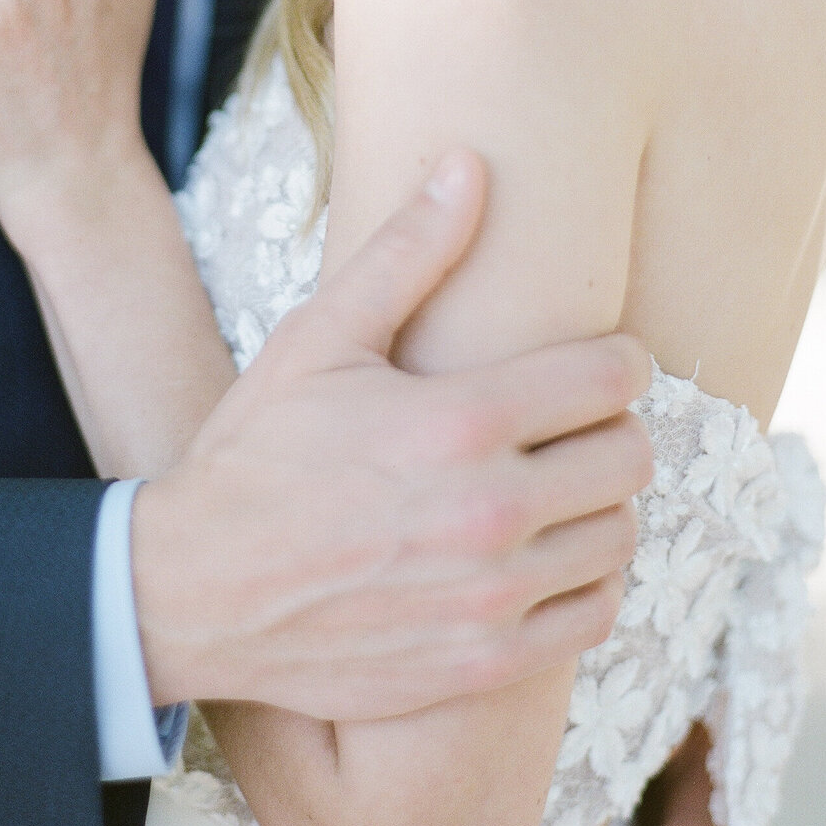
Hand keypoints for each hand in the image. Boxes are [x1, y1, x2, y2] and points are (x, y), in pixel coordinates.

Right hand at [133, 153, 653, 715]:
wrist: (193, 591)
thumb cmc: (255, 453)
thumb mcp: (320, 338)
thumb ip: (408, 251)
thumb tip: (471, 164)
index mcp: (461, 420)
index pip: (613, 378)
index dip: (618, 359)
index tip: (598, 361)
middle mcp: (491, 512)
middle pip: (631, 457)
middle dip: (613, 427)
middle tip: (574, 422)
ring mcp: (492, 596)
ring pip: (621, 536)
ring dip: (602, 504)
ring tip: (556, 485)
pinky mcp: (483, 661)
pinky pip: (595, 615)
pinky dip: (588, 581)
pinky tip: (546, 556)